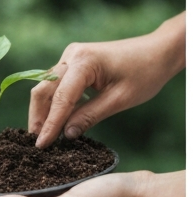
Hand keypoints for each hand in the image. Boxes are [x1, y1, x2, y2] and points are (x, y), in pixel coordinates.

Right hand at [31, 13, 185, 147]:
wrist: (158, 51)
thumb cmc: (145, 73)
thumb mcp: (120, 99)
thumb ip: (90, 116)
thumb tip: (67, 135)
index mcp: (84, 61)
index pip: (60, 98)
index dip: (50, 124)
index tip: (41, 145)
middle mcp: (71, 56)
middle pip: (43, 90)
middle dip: (38, 117)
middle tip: (36, 142)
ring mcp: (70, 56)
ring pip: (46, 87)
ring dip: (44, 111)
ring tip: (43, 134)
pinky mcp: (73, 61)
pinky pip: (56, 84)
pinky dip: (54, 102)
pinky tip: (56, 120)